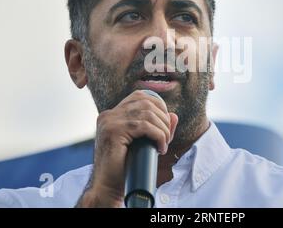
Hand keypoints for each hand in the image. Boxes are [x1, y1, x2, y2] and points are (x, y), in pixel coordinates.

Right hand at [76, 90, 177, 206]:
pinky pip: (144, 126)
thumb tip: (174, 115)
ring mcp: (109, 122)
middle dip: (163, 118)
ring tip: (164, 144)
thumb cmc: (125, 167)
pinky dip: (158, 136)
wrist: (108, 186)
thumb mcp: (143, 143)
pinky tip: (160, 148)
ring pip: (147, 114)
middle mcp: (109, 115)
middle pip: (145, 102)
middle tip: (166, 137)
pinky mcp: (113, 132)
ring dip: (162, 129)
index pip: (139, 96)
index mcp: (112, 115)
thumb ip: (157, 128)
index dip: (158, 106)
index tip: (164, 124)